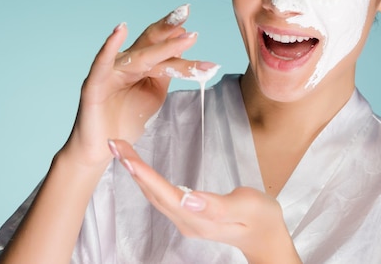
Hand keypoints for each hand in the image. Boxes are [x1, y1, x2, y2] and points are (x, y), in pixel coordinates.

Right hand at [62, 5, 215, 165]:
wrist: (104, 147)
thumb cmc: (126, 119)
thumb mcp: (154, 94)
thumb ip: (164, 73)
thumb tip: (180, 51)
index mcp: (139, 66)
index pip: (161, 48)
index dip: (176, 38)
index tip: (195, 31)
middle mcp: (124, 64)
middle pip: (150, 42)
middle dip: (169, 27)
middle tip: (187, 11)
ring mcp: (109, 72)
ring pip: (139, 56)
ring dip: (161, 45)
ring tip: (180, 31)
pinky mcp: (94, 84)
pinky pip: (102, 63)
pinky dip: (110, 45)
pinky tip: (120, 29)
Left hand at [108, 139, 302, 263]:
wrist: (266, 237)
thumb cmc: (261, 218)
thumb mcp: (247, 207)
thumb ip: (216, 206)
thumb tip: (188, 199)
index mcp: (197, 218)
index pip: (164, 193)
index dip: (144, 175)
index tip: (125, 156)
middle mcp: (185, 220)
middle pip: (151, 192)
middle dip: (131, 167)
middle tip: (114, 143)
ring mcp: (184, 219)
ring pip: (153, 194)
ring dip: (135, 172)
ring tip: (121, 150)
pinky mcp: (187, 214)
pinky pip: (160, 194)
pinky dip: (146, 178)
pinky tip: (140, 168)